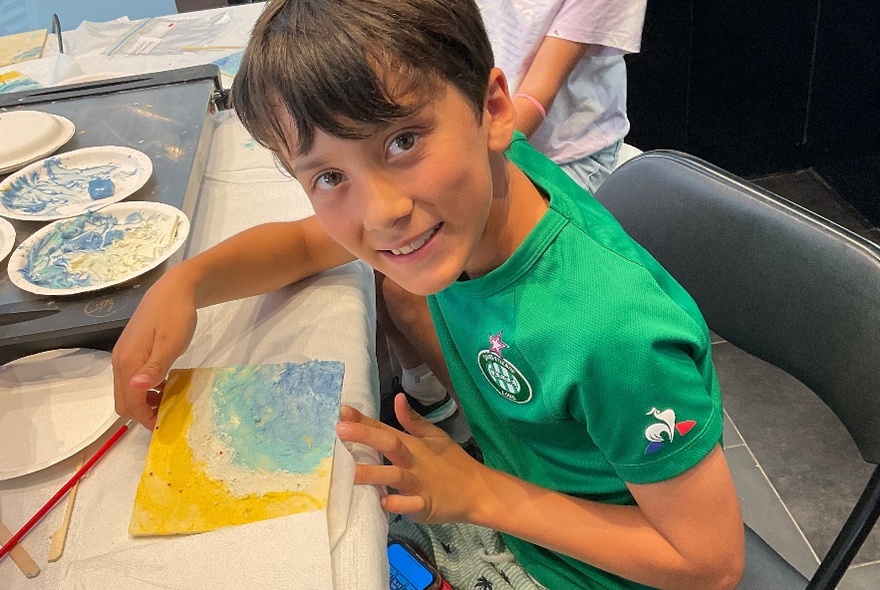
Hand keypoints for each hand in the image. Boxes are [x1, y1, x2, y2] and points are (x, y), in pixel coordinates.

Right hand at [111, 276, 196, 429]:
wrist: (173, 290)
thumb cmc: (176, 315)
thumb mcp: (171, 342)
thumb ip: (155, 367)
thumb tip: (137, 389)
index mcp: (128, 362)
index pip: (131, 403)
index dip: (146, 418)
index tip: (166, 424)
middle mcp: (120, 362)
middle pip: (124, 402)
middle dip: (143, 413)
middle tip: (169, 413)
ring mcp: (123, 356)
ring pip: (126, 392)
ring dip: (144, 402)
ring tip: (169, 399)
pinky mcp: (130, 352)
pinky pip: (131, 380)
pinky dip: (145, 389)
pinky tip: (164, 383)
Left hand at [337, 393, 487, 523]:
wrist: (478, 491)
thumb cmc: (452, 463)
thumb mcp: (435, 437)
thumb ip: (412, 420)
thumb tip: (398, 398)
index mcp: (412, 444)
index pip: (384, 429)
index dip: (363, 420)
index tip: (341, 411)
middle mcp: (412, 462)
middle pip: (389, 445)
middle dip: (366, 436)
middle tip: (341, 430)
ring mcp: (419, 484)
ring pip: (394, 476)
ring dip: (373, 474)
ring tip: (351, 473)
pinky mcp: (425, 506)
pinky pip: (410, 505)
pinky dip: (398, 504)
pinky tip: (383, 502)